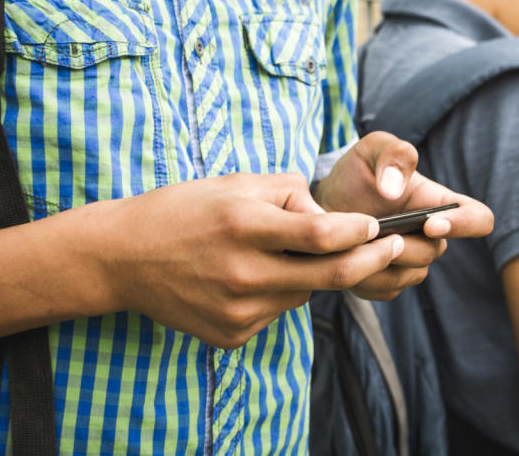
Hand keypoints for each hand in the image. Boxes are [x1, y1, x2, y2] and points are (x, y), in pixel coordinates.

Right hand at [105, 172, 405, 348]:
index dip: (361, 230)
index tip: (379, 225)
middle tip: (394, 246)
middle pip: (331, 275)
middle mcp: (243, 273)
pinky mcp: (230, 335)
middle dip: (372, 259)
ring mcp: (237, 310)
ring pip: (305, 293)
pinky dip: (279, 293)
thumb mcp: (238, 183)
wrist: (123, 258)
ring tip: (282, 253)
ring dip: (312, 273)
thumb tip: (334, 220)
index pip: (324, 234)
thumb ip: (292, 194)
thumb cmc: (186, 210)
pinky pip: (277, 312)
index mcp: (245, 226)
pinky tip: (249, 276)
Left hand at [313, 132, 493, 299]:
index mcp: (440, 204)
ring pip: (411, 275)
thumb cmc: (357, 173)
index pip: (479, 218)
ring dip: (380, 262)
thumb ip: (393, 154)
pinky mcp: (391, 282)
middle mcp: (433, 237)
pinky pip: (387, 290)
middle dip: (405, 244)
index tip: (430, 222)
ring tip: (352, 243)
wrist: (325, 203)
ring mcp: (413, 262)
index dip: (465, 224)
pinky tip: (346, 258)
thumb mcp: (372, 149)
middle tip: (370, 234)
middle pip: (435, 251)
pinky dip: (365, 278)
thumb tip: (394, 190)